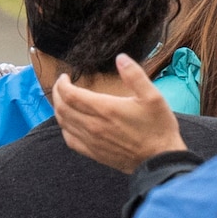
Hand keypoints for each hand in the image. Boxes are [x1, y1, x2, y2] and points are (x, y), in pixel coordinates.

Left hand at [51, 54, 184, 173]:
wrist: (159, 159)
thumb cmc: (158, 127)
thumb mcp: (152, 96)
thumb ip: (134, 75)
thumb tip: (121, 58)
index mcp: (105, 109)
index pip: (70, 95)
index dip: (62, 84)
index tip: (64, 77)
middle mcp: (93, 125)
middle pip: (62, 109)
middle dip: (57, 94)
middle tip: (61, 86)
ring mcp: (91, 141)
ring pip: (64, 124)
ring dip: (58, 110)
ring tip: (62, 100)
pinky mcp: (93, 153)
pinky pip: (70, 139)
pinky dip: (64, 128)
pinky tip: (69, 123)